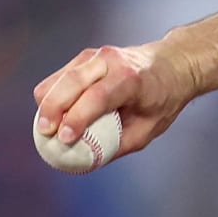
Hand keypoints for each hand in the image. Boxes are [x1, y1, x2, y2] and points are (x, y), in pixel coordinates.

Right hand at [33, 41, 195, 160]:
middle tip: (45, 134)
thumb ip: (118, 144)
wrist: (172, 64)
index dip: (78, 118)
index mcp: (132, 78)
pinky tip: (56, 115)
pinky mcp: (83, 58)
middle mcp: (111, 61)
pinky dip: (51, 96)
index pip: (98, 96)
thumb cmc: (162, 99)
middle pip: (71, 82)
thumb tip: (85, 160)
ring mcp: (95, 56)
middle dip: (52, 109)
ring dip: (47, 104)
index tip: (64, 139)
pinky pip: (58, 78)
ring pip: (59, 79)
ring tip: (47, 128)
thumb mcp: (149, 128)